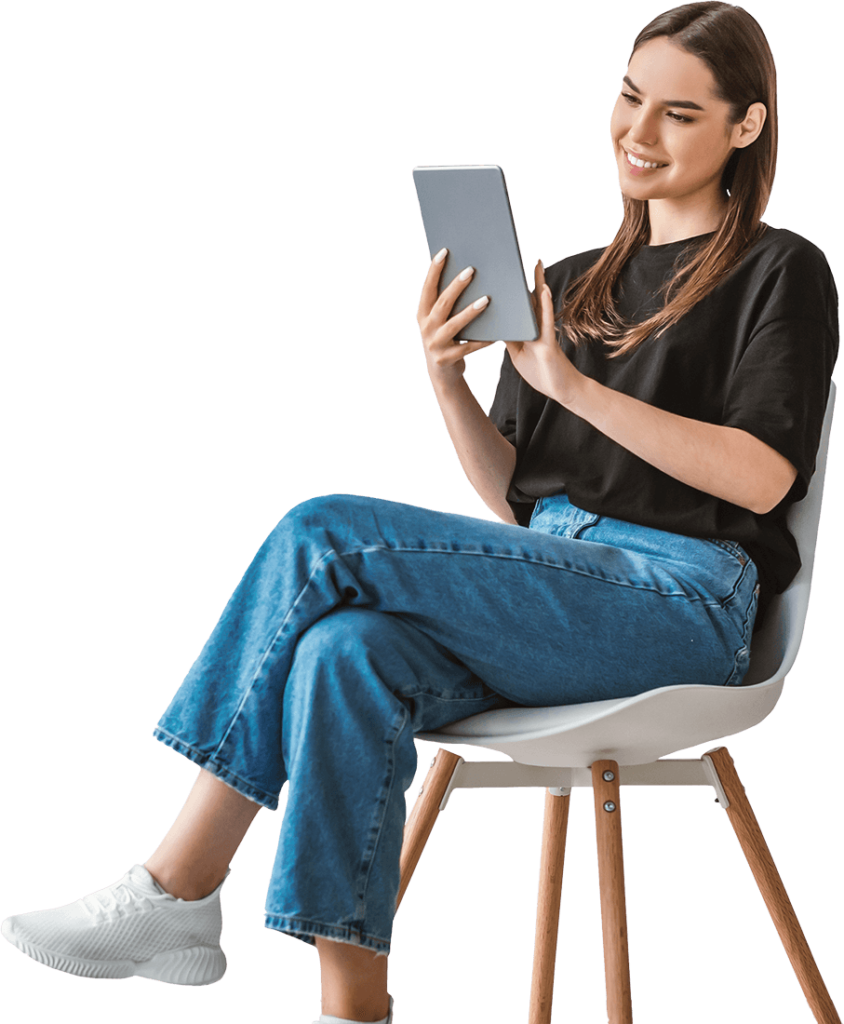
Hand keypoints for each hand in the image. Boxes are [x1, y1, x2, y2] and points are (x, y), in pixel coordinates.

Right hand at [416, 248, 497, 384]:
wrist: (442, 374)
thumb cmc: (446, 339)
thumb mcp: (439, 321)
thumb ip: (445, 302)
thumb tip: (466, 273)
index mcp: (422, 314)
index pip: (427, 288)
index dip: (434, 270)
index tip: (444, 251)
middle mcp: (425, 328)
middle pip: (442, 304)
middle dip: (456, 286)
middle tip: (472, 270)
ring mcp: (434, 344)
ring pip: (454, 325)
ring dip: (470, 311)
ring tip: (486, 299)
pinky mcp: (446, 359)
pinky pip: (468, 347)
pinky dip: (482, 340)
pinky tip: (495, 334)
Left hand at [505, 259, 582, 407]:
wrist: (560, 390)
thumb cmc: (540, 371)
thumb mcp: (517, 354)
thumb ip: (509, 338)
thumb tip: (496, 325)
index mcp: (528, 329)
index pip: (519, 305)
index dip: (512, 290)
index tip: (503, 272)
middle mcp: (537, 327)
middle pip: (531, 298)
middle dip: (527, 279)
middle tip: (518, 257)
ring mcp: (544, 333)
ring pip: (541, 305)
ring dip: (539, 285)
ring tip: (536, 265)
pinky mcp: (549, 343)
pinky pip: (547, 322)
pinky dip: (546, 306)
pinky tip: (545, 291)